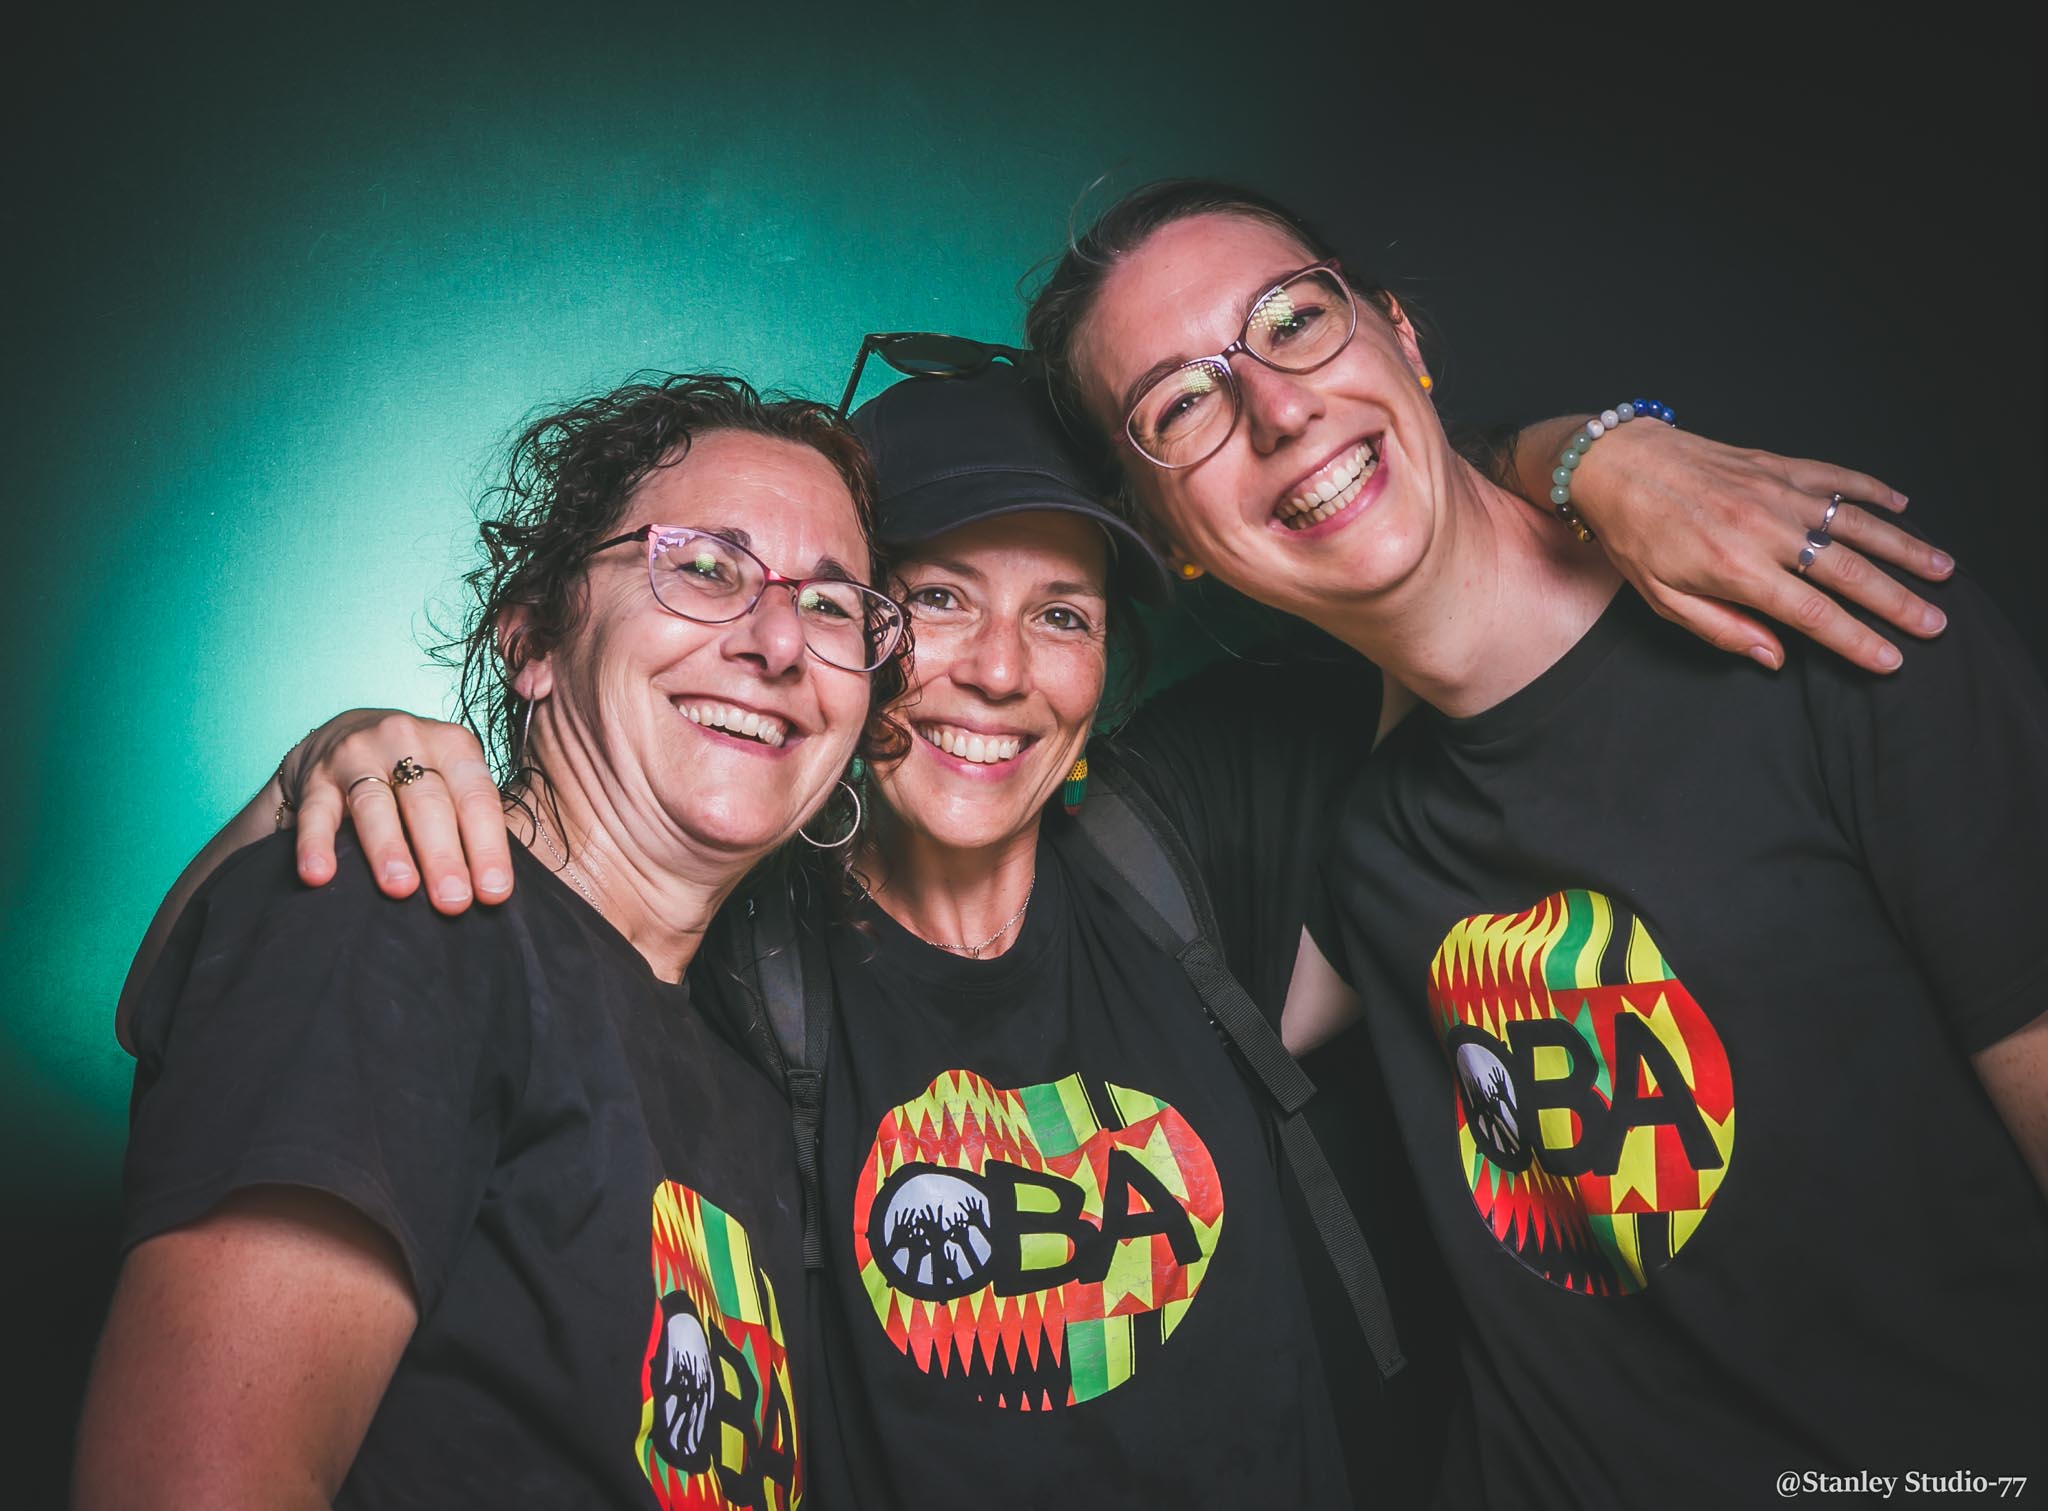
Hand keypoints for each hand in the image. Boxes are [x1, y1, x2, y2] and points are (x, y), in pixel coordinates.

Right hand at [282, 709, 510, 912]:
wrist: (345, 734)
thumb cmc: (415, 771)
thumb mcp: (450, 778)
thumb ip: (470, 822)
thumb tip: (492, 888)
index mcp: (452, 745)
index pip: (477, 798)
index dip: (488, 846)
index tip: (493, 891)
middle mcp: (406, 741)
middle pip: (429, 803)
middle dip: (443, 855)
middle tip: (453, 901)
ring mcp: (357, 755)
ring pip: (374, 805)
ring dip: (389, 848)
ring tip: (400, 889)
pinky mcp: (315, 777)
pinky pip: (315, 812)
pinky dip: (315, 844)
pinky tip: (319, 874)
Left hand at [1567, 422, 1951, 672]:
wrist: (1615, 464)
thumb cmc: (1634, 536)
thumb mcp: (1661, 598)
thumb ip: (1721, 629)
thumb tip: (1774, 658)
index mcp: (1735, 570)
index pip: (1812, 613)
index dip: (1856, 639)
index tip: (1892, 659)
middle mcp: (1765, 530)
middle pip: (1848, 572)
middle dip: (1897, 601)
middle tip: (1935, 623)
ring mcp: (1776, 492)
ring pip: (1856, 523)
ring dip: (1903, 547)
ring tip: (1941, 570)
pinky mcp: (1777, 465)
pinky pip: (1836, 477)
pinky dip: (1873, 490)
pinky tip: (1903, 506)